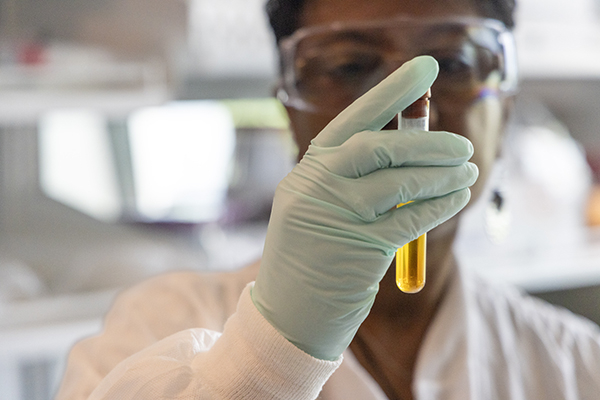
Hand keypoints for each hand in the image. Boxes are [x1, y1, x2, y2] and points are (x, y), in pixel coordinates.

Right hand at [252, 56, 477, 359]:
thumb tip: (411, 153)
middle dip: (427, 141)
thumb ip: (353, 180)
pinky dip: (440, 206)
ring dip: (442, 174)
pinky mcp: (360, 250)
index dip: (391, 93)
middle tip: (462, 143)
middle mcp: (316, 187)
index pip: (352, 121)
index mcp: (306, 172)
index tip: (424, 70)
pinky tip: (457, 198)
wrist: (288, 317)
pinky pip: (411, 219)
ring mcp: (336, 217)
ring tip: (469, 170)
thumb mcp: (319, 209)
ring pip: (401, 182)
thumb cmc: (311, 259)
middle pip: (379, 147)